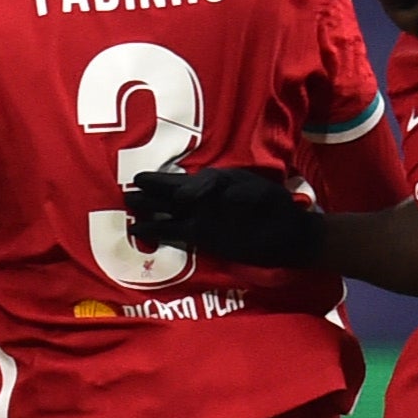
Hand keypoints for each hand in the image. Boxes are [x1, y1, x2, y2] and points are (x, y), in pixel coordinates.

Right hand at [123, 164, 322, 264]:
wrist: (289, 235)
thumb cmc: (274, 208)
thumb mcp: (256, 192)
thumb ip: (230, 190)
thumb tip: (201, 192)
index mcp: (216, 183)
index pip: (184, 182)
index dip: (164, 181)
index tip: (144, 180)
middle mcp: (205, 200)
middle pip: (170, 194)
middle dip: (150, 192)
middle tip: (128, 190)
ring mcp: (202, 219)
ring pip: (168, 212)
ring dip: (149, 210)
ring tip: (129, 207)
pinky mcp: (203, 238)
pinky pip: (174, 234)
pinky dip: (157, 232)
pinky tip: (140, 232)